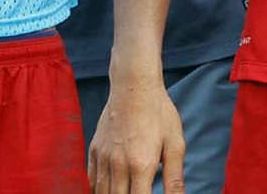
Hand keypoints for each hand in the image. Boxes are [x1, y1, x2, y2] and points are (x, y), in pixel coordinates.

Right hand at [89, 76, 185, 193]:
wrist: (134, 85)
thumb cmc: (159, 113)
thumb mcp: (175, 144)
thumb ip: (175, 178)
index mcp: (141, 165)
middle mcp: (119, 164)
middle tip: (138, 193)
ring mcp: (104, 157)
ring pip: (101, 193)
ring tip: (124, 193)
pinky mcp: (95, 150)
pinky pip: (91, 180)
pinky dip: (97, 190)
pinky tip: (107, 190)